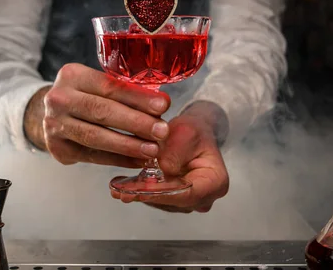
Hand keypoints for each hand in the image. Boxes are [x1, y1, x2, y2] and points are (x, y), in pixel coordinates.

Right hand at [25, 63, 170, 167]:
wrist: (54, 114)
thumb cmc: (86, 96)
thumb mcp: (99, 85)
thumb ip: (126, 91)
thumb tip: (161, 105)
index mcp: (72, 75)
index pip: (109, 86)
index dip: (137, 97)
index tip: (163, 106)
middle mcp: (59, 99)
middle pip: (102, 112)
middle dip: (136, 123)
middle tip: (161, 131)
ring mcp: (55, 125)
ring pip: (96, 137)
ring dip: (128, 145)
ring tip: (152, 150)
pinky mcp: (58, 148)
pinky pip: (93, 156)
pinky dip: (119, 159)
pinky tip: (138, 160)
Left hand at [110, 113, 229, 212]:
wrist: (192, 133)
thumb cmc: (193, 130)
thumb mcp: (185, 132)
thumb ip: (174, 152)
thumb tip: (161, 169)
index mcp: (215, 182)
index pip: (188, 193)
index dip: (164, 192)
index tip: (142, 189)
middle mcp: (204, 197)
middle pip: (173, 200)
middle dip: (146, 195)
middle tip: (122, 192)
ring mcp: (188, 200)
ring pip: (161, 201)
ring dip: (139, 194)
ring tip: (117, 188)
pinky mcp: (173, 199)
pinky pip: (155, 197)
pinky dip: (138, 191)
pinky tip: (120, 186)